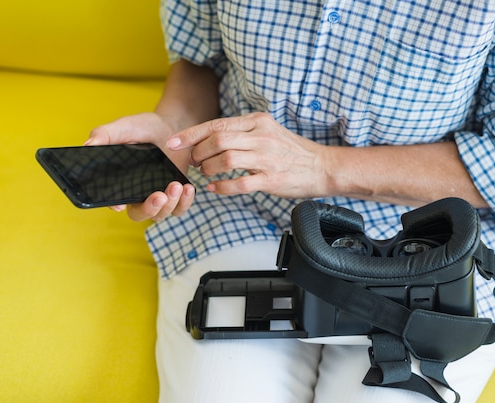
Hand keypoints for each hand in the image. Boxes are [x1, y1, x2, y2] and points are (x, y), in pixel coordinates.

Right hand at [86, 112, 194, 221]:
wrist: (171, 126)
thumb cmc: (143, 127)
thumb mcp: (124, 127)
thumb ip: (105, 134)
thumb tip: (88, 144)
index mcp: (119, 182)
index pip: (113, 201)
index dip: (115, 206)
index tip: (120, 205)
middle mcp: (137, 193)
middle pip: (139, 214)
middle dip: (149, 209)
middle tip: (159, 196)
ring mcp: (157, 196)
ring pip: (161, 214)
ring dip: (170, 204)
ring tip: (176, 185)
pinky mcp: (176, 195)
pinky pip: (179, 209)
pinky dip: (185, 203)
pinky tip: (187, 188)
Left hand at [166, 113, 327, 197]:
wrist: (322, 167)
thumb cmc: (292, 151)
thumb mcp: (268, 131)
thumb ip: (243, 132)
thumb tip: (211, 137)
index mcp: (258, 122)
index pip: (217, 124)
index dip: (191, 134)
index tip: (173, 142)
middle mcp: (262, 136)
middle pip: (218, 140)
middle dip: (199, 152)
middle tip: (194, 161)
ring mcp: (267, 158)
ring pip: (226, 160)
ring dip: (209, 168)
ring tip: (205, 172)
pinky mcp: (272, 179)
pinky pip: (239, 184)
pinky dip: (222, 187)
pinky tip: (215, 188)